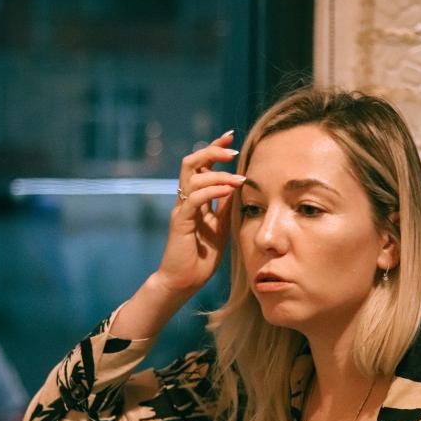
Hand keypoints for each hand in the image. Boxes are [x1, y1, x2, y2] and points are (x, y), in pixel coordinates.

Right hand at [158, 132, 245, 294]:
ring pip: (193, 177)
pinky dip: (212, 191)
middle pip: (192, 163)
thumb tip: (239, 187)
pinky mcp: (181, 222)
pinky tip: (228, 191)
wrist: (183, 282)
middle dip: (212, 151)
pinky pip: (195, 199)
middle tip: (233, 150)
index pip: (202, 167)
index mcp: (195, 200)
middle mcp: (185, 200)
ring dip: (219, 174)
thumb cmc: (201, 259)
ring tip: (239, 178)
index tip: (231, 137)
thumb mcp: (220, 228)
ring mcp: (182, 210)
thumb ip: (226, 207)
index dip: (214, 149)